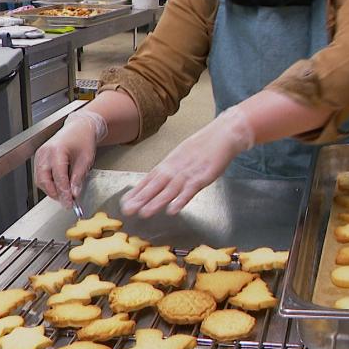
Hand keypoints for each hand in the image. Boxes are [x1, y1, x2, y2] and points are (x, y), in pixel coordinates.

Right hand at [34, 110, 107, 207]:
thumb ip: (78, 177)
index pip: (58, 177)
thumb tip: (74, 194)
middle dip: (55, 193)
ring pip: (40, 180)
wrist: (78, 127)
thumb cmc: (83, 139)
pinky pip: (40, 175)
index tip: (69, 203)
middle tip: (67, 202)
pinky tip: (59, 186)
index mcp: (57, 151)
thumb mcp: (86, 159)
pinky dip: (48, 183)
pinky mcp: (39, 158)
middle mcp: (45, 153)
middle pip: (45, 180)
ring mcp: (40, 155)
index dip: (63, 193)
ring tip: (65, 194)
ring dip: (51, 190)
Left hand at [120, 106, 254, 216]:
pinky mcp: (203, 177)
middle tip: (127, 210)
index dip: (137, 191)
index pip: (149, 179)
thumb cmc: (204, 145)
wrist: (223, 134)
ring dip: (156, 202)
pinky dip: (181, 200)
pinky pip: (190, 191)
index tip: (125, 202)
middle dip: (141, 199)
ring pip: (169, 190)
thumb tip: (159, 180)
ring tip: (144, 213)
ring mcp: (188, 173)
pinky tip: (172, 210)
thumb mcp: (182, 155)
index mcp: (170, 163)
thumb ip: (171, 168)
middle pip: (155, 185)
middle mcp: (175, 168)